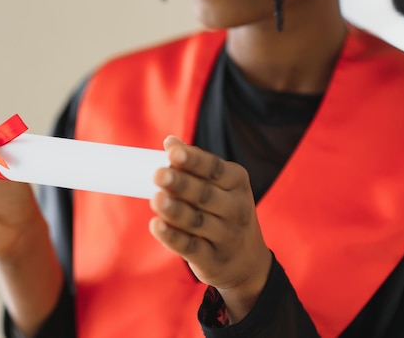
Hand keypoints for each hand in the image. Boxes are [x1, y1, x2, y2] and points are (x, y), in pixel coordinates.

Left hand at [149, 136, 271, 321]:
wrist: (247, 262)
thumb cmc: (224, 212)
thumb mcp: (219, 186)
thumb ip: (194, 165)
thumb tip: (170, 141)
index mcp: (237, 183)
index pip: (214, 169)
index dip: (193, 161)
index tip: (172, 153)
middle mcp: (236, 209)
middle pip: (205, 195)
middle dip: (181, 184)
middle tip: (158, 175)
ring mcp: (227, 237)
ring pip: (197, 221)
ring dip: (175, 211)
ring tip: (156, 199)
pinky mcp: (213, 261)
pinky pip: (190, 248)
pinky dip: (172, 237)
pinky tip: (156, 225)